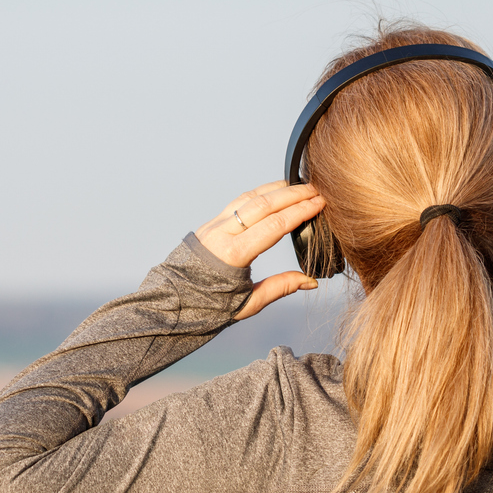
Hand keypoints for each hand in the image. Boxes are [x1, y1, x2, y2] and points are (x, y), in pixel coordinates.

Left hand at [195, 181, 325, 320]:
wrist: (173, 301)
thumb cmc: (209, 306)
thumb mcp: (248, 303)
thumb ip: (280, 288)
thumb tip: (310, 282)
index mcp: (233, 255)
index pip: (274, 225)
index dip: (299, 212)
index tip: (319, 203)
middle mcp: (222, 234)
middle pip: (264, 204)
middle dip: (293, 194)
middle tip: (316, 190)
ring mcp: (214, 225)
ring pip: (250, 198)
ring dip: (277, 189)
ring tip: (300, 186)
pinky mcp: (211, 223)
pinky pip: (239, 202)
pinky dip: (260, 193)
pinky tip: (274, 192)